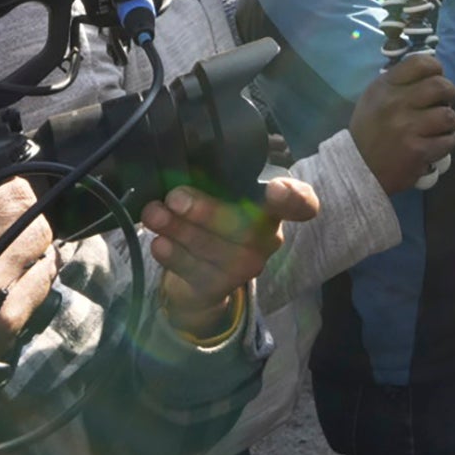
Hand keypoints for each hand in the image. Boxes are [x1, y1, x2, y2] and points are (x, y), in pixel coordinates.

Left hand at [141, 176, 317, 337]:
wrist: (199, 275)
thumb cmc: (211, 219)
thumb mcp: (216, 195)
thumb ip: (210, 181)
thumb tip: (179, 168)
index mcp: (272, 206)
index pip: (301, 203)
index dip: (294, 198)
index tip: (276, 189)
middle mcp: (267, 238)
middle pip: (246, 226)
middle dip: (206, 211)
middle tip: (174, 197)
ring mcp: (246, 266)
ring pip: (216, 249)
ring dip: (180, 229)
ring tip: (154, 215)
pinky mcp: (221, 286)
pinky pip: (197, 272)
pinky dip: (174, 255)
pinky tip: (159, 243)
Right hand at [349, 51, 454, 193]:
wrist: (358, 170)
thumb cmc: (370, 131)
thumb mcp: (375, 98)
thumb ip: (400, 83)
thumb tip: (433, 74)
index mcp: (385, 87)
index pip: (421, 63)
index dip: (436, 70)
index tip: (435, 81)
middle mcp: (395, 103)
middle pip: (441, 86)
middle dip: (449, 95)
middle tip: (443, 105)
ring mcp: (407, 128)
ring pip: (449, 116)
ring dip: (449, 123)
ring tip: (439, 128)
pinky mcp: (418, 151)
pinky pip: (449, 140)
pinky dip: (447, 142)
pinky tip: (436, 145)